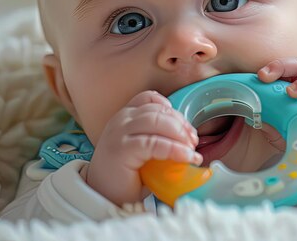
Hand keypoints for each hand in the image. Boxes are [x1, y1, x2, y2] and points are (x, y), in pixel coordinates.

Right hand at [86, 90, 201, 205]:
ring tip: (191, 151)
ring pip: (157, 121)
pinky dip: (175, 149)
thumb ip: (158, 136)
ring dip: (180, 135)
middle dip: (181, 125)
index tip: (186, 128)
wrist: (103, 196)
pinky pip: (154, 143)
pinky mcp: (122, 149)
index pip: (151, 99)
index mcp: (126, 116)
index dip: (173, 111)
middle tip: (193, 142)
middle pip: (158, 110)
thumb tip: (189, 138)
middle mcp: (121, 120)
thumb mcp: (144, 148)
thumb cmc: (126, 174)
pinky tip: (187, 158)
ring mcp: (119, 133)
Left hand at [258, 58, 296, 164]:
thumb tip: (255, 122)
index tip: (248, 84)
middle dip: (271, 67)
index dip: (265, 77)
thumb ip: (277, 131)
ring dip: (283, 67)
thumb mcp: (296, 136)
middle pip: (288, 66)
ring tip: (268, 78)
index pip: (279, 76)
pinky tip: (292, 90)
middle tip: (259, 76)